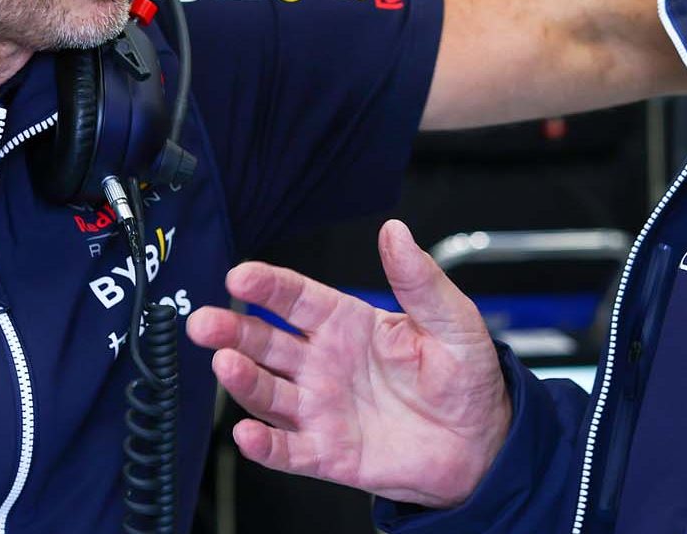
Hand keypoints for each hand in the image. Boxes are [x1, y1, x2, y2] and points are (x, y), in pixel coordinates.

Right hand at [185, 219, 511, 508]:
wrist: (481, 442)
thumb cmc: (463, 377)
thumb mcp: (452, 321)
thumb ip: (419, 280)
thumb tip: (396, 232)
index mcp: (347, 323)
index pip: (296, 298)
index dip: (267, 285)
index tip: (241, 275)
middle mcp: (323, 363)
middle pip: (265, 342)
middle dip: (232, 330)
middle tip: (205, 322)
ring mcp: (320, 409)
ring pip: (267, 392)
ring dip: (241, 380)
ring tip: (225, 364)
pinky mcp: (327, 453)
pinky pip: (288, 451)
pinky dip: (264, 446)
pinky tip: (247, 435)